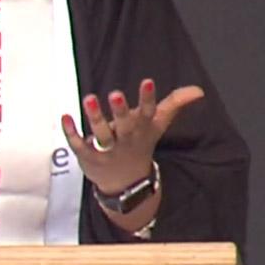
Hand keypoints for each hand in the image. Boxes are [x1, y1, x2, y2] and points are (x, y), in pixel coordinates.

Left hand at [61, 78, 203, 193]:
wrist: (126, 183)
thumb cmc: (140, 143)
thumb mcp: (158, 125)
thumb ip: (175, 104)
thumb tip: (198, 90)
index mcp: (143, 129)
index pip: (148, 113)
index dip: (148, 98)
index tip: (147, 81)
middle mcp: (126, 139)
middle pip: (125, 125)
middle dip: (121, 111)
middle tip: (115, 94)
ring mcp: (108, 149)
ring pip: (101, 134)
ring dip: (95, 117)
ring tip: (89, 98)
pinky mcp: (89, 157)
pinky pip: (80, 145)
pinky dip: (72, 133)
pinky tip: (65, 117)